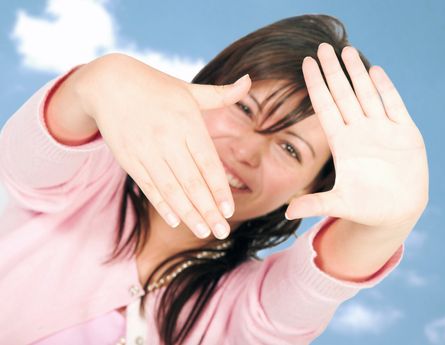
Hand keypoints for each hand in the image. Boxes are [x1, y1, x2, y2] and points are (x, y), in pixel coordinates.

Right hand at [84, 54, 251, 238]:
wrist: (108, 83)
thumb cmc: (156, 87)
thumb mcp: (189, 89)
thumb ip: (221, 94)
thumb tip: (249, 81)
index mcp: (187, 123)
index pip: (208, 163)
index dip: (219, 189)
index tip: (230, 209)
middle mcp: (168, 139)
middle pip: (192, 182)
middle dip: (208, 210)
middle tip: (222, 231)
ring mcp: (146, 151)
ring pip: (171, 189)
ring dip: (188, 214)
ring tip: (203, 232)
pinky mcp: (129, 159)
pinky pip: (148, 187)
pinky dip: (162, 204)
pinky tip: (175, 220)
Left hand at [285, 43, 428, 227]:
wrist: (396, 211)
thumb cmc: (366, 208)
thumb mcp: (339, 205)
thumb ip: (315, 205)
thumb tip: (287, 213)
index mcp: (342, 144)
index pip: (325, 107)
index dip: (315, 85)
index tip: (305, 64)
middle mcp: (359, 132)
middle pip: (343, 94)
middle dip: (333, 71)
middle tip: (323, 47)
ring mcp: (382, 130)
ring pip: (367, 94)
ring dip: (357, 73)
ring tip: (346, 50)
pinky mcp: (405, 133)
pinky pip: (394, 105)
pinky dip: (385, 88)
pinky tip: (375, 70)